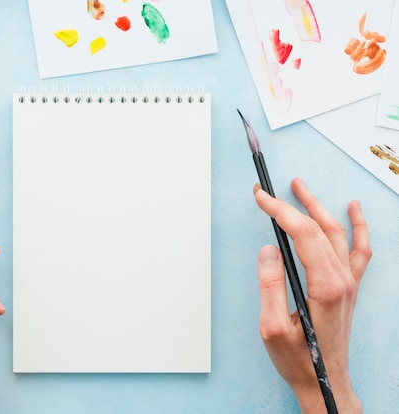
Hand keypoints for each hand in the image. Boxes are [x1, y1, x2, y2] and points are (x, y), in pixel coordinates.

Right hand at [254, 178, 370, 413]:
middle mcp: (342, 279)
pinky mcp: (350, 287)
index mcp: (324, 286)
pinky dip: (359, 226)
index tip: (260, 197)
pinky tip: (354, 210)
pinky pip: (359, 249)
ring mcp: (350, 282)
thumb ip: (270, 285)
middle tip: (268, 189)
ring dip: (319, 206)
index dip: (279, 210)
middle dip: (292, 203)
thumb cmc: (299, 359)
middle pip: (318, 227)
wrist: (325, 382)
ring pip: (337, 232)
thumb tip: (270, 249)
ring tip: (300, 187)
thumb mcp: (271, 327)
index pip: (302, 233)